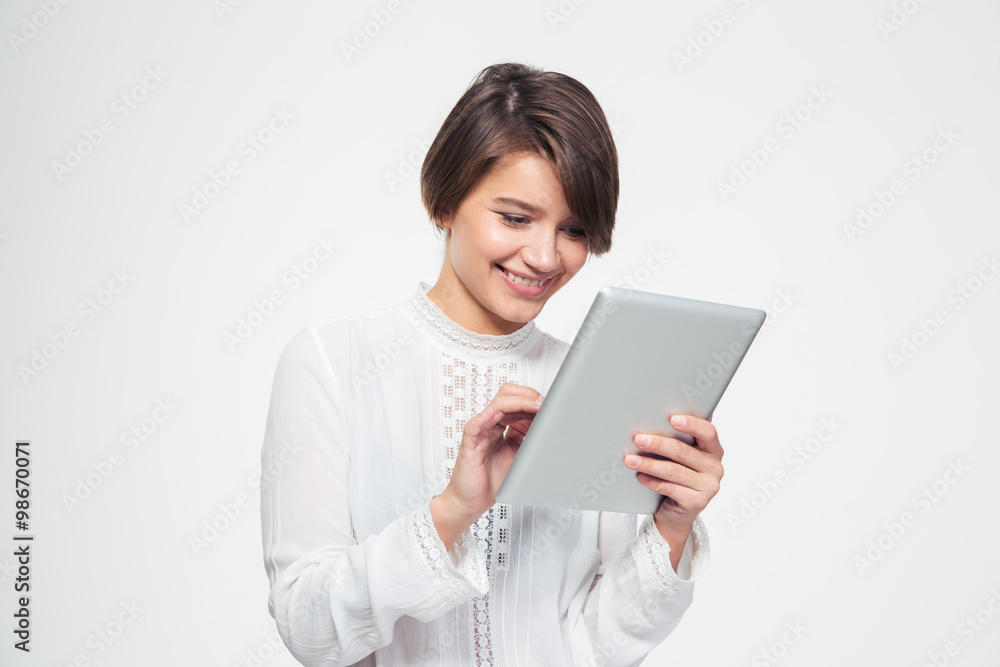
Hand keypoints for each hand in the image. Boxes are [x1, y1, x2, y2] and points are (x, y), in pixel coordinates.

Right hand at [431, 383, 541, 548]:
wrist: (470, 501)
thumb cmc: (490, 481)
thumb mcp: (518, 458)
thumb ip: (529, 443)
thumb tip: (549, 432)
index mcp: (501, 427)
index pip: (516, 402)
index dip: (534, 401)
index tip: (550, 405)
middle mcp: (490, 426)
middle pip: (506, 396)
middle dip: (527, 395)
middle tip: (543, 403)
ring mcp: (480, 433)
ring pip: (495, 406)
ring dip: (517, 402)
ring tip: (533, 405)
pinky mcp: (470, 444)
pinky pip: (474, 426)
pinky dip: (483, 418)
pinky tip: (493, 414)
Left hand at [623, 414, 723, 558]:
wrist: (677, 512)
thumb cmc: (678, 475)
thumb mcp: (682, 456)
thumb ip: (679, 438)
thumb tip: (659, 413)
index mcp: (714, 450)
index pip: (708, 432)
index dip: (691, 424)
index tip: (672, 418)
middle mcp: (715, 467)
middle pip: (684, 452)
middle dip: (658, 444)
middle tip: (638, 439)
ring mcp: (708, 486)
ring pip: (674, 471)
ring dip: (649, 463)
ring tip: (630, 459)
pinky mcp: (697, 502)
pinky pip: (670, 488)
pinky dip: (652, 482)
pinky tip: (640, 476)